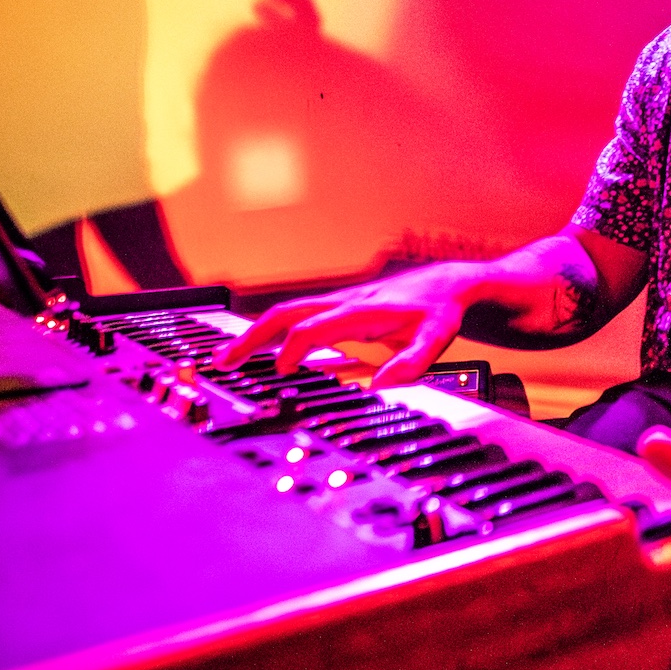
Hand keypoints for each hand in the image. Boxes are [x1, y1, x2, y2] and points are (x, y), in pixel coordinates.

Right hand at [215, 262, 477, 386]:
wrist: (448, 282)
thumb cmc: (439, 309)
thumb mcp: (436, 338)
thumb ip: (411, 363)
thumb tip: (380, 387)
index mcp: (362, 310)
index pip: (314, 326)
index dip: (293, 347)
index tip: (279, 371)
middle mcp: (344, 301)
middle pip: (285, 313)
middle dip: (251, 336)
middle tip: (222, 360)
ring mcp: (338, 301)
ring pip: (286, 312)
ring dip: (255, 333)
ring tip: (226, 356)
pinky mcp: (339, 305)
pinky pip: (297, 315)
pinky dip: (271, 329)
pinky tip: (259, 345)